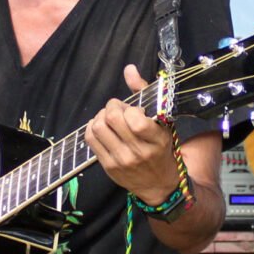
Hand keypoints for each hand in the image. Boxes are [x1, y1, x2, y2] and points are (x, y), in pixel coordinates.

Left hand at [86, 65, 180, 203]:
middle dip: (112, 107)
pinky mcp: (108, 166)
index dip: (128, 107)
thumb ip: (145, 93)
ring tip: (109, 119)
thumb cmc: (161, 149)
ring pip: (98, 127)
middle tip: (118, 110)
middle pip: (112, 119)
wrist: (158, 184)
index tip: (133, 109)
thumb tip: (129, 69)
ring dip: (101, 116)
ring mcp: (121, 160)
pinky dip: (92, 127)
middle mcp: (138, 151)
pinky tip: (102, 128)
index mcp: (156, 139)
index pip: (134, 119)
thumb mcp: (162, 122)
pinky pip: (91, 139)